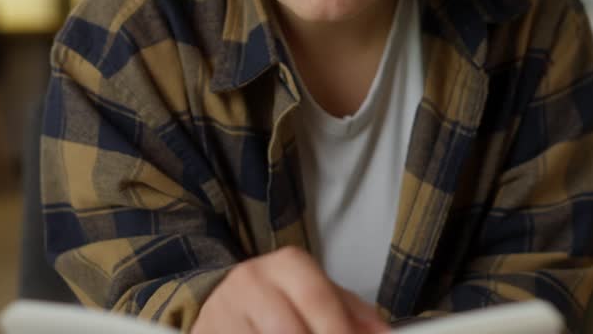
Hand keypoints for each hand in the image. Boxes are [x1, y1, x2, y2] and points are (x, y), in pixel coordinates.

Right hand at [192, 247, 389, 333]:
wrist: (221, 300)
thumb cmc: (277, 300)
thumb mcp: (315, 293)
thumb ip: (351, 311)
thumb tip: (383, 333)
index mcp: (287, 265)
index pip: (318, 298)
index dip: (339, 330)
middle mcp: (252, 281)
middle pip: (290, 329)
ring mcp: (224, 311)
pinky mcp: (208, 332)